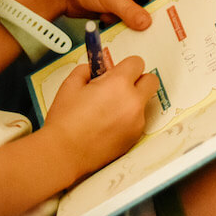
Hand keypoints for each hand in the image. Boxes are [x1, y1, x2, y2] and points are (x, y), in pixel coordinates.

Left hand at [14, 0, 166, 30]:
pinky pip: (129, 22)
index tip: (171, 30)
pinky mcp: (119, 9)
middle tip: (160, 41)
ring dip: (138, 29)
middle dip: (152, 23)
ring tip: (143, 43)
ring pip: (141, 17)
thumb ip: (130, 11)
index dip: (167, 12)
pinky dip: (127, 30)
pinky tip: (126, 39)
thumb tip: (147, 24)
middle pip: (154, 8)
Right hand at [42, 56, 160, 177]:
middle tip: (121, 86)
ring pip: (144, 103)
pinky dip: (128, 119)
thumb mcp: (70, 85)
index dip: (126, 66)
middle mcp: (132, 101)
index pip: (137, 62)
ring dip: (132, 101)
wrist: (64, 153)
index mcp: (118, 83)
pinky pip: (138, 121)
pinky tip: (108, 125)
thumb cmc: (65, 122)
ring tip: (108, 110)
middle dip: (138, 80)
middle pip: (151, 81)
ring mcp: (136, 121)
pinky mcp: (135, 137)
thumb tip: (96, 68)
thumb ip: (87, 70)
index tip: (118, 70)